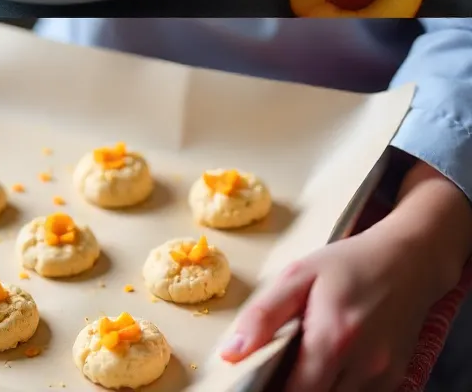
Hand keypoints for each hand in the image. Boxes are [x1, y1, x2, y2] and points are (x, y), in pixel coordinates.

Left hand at [220, 224, 438, 391]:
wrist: (408, 260)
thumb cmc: (349, 263)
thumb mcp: (299, 274)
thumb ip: (263, 314)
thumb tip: (231, 354)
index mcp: (333, 338)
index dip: (271, 391)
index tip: (259, 379)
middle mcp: (363, 366)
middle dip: (293, 389)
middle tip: (279, 367)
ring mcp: (383, 377)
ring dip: (318, 388)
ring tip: (306, 361)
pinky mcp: (395, 380)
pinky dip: (340, 387)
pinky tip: (330, 365)